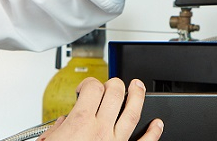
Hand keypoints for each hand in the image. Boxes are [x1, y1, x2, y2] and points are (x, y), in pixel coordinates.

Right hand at [39, 78, 162, 140]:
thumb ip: (58, 129)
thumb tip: (63, 122)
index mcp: (81, 122)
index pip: (93, 88)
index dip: (89, 83)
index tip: (85, 89)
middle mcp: (101, 129)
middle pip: (115, 94)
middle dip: (114, 84)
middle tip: (112, 84)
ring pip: (133, 113)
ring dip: (138, 97)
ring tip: (139, 87)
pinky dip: (154, 133)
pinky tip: (158, 124)